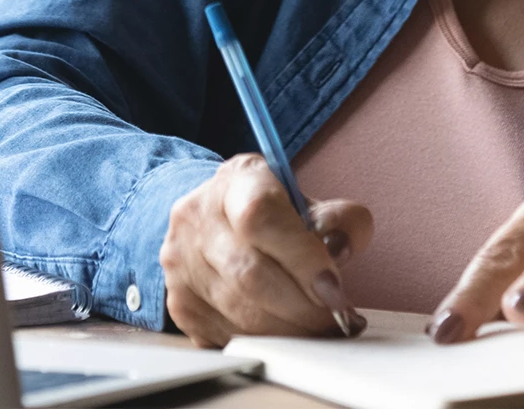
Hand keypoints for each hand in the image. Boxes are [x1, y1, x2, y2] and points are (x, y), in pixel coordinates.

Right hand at [160, 154, 372, 346]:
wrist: (217, 224)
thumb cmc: (274, 216)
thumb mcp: (311, 203)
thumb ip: (341, 221)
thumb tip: (341, 249)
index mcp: (236, 181)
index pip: (260, 216)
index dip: (301, 257)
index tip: (334, 288)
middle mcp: (198, 217)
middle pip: (250, 273)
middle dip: (303, 306)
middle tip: (336, 317)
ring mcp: (182, 262)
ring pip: (239, 311)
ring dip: (290, 329)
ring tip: (319, 327)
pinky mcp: (182, 303)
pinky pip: (228, 335)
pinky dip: (267, 342)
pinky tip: (289, 334)